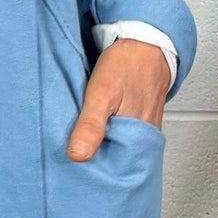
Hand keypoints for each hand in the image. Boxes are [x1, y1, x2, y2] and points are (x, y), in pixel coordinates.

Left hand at [67, 38, 170, 161]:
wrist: (145, 44)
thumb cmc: (127, 65)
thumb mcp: (102, 92)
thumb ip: (91, 125)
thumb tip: (78, 156)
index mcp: (138, 141)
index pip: (113, 173)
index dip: (93, 174)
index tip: (72, 168)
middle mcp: (143, 142)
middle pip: (115, 164)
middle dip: (94, 164)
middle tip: (73, 155)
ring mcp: (142, 134)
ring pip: (117, 151)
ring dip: (99, 149)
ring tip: (81, 144)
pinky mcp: (138, 124)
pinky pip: (121, 138)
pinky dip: (106, 136)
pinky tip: (94, 129)